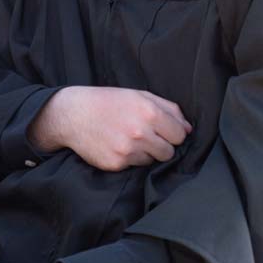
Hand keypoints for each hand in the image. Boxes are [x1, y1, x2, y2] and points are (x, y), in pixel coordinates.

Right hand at [28, 86, 191, 171]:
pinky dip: (131, 159)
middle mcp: (140, 132)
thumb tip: (189, 128)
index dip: (174, 133)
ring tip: (129, 138)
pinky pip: (136, 166)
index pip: (180, 134)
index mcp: (149, 112)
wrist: (73, 114)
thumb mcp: (139, 95)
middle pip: (169, 151)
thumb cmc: (108, 102)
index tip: (165, 130)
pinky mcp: (117, 164)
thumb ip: (169, 109)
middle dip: (161, 144)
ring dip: (146, 152)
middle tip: (145, 135)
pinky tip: (118, 145)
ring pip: (153, 160)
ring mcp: (128, 150)